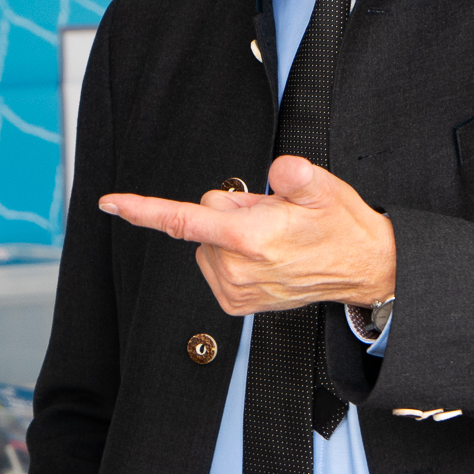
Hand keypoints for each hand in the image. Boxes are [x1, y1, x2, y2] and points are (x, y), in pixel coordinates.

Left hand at [100, 156, 394, 315]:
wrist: (362, 269)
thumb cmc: (341, 227)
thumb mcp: (325, 188)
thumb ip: (297, 175)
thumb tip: (279, 170)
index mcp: (251, 239)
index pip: (184, 219)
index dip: (143, 209)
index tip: (111, 202)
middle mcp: (236, 268)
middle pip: (204, 219)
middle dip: (230, 209)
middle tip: (274, 215)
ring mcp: (234, 289)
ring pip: (208, 242)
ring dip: (232, 234)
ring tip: (274, 238)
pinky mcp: (235, 303)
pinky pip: (214, 263)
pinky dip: (232, 255)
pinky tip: (265, 257)